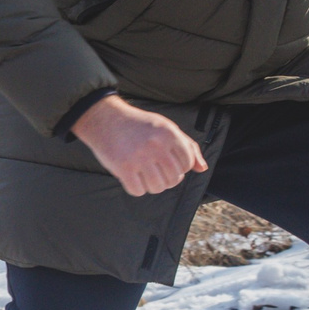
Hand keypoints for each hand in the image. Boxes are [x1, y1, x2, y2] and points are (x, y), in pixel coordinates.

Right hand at [71, 95, 206, 196]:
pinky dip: (136, 188)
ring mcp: (140, 157)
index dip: (179, 168)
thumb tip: (202, 168)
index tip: (167, 163)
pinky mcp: (123, 168)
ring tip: (144, 174)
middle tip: (154, 170)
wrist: (106, 118)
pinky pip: (138, 191)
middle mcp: (156, 145)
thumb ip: (188, 146)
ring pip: (158, 188)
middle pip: (174, 179)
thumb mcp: (166, 128)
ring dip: (151, 185)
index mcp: (169, 134)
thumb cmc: (139, 125)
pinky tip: (132, 177)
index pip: (187, 164)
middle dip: (166, 179)